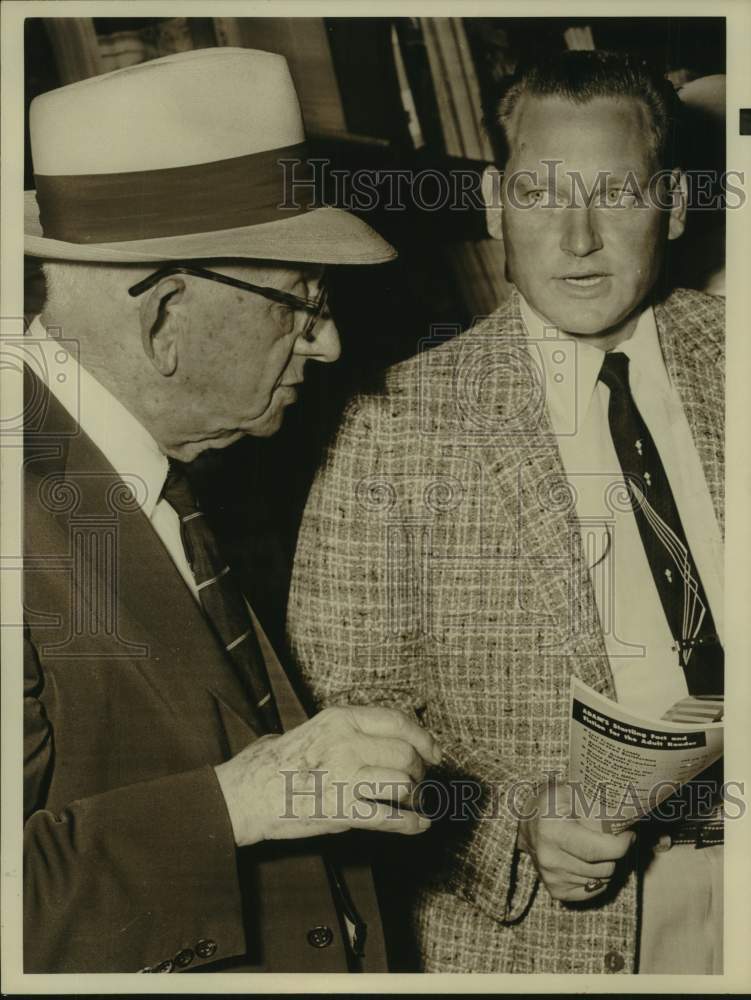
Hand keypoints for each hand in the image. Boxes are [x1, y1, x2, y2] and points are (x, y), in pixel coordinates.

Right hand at [214, 705, 440, 846]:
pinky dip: (411, 824)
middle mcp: (345, 744)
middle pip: (406, 754)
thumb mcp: (315, 728)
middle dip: (420, 771)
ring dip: (414, 797)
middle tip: (418, 781)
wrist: (244, 794)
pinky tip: (419, 824)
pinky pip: (389, 818)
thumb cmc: (278, 762)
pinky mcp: (339, 811)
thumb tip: (391, 737)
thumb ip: (350, 729)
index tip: (434, 752)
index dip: (423, 738)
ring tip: (410, 801)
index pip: (397, 722)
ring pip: (403, 784)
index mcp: (339, 719)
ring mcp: (343, 777)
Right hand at [517, 780, 634, 900]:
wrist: (526, 825)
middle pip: (605, 868)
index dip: (621, 844)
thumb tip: (625, 809)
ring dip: (606, 865)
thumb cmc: (552, 805)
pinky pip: (592, 891)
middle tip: (614, 840)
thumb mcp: (567, 791)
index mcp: (553, 830)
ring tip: (600, 849)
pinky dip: (597, 879)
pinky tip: (589, 862)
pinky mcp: (556, 890)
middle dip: (615, 854)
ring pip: (601, 880)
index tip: (628, 834)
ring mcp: (552, 877)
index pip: (599, 849)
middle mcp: (550, 857)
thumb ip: (593, 799)